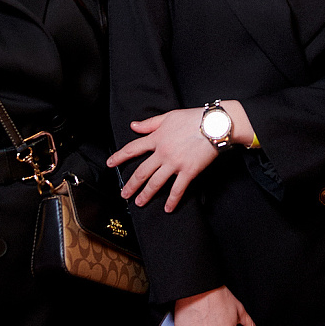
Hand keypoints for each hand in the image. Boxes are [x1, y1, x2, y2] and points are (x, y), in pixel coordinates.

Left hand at [109, 102, 252, 210]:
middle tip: (124, 194)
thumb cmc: (193, 118)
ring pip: (155, 183)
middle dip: (131, 184)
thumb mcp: (169, 116)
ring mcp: (175, 163)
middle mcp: (162, 152)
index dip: (119, 157)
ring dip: (146, 195)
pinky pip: (177, 189)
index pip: (132, 149)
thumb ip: (150, 123)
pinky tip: (168, 209)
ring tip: (139, 203)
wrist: (214, 125)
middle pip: (142, 172)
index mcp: (156, 138)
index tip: (110, 164)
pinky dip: (172, 200)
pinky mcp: (188, 171)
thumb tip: (134, 126)